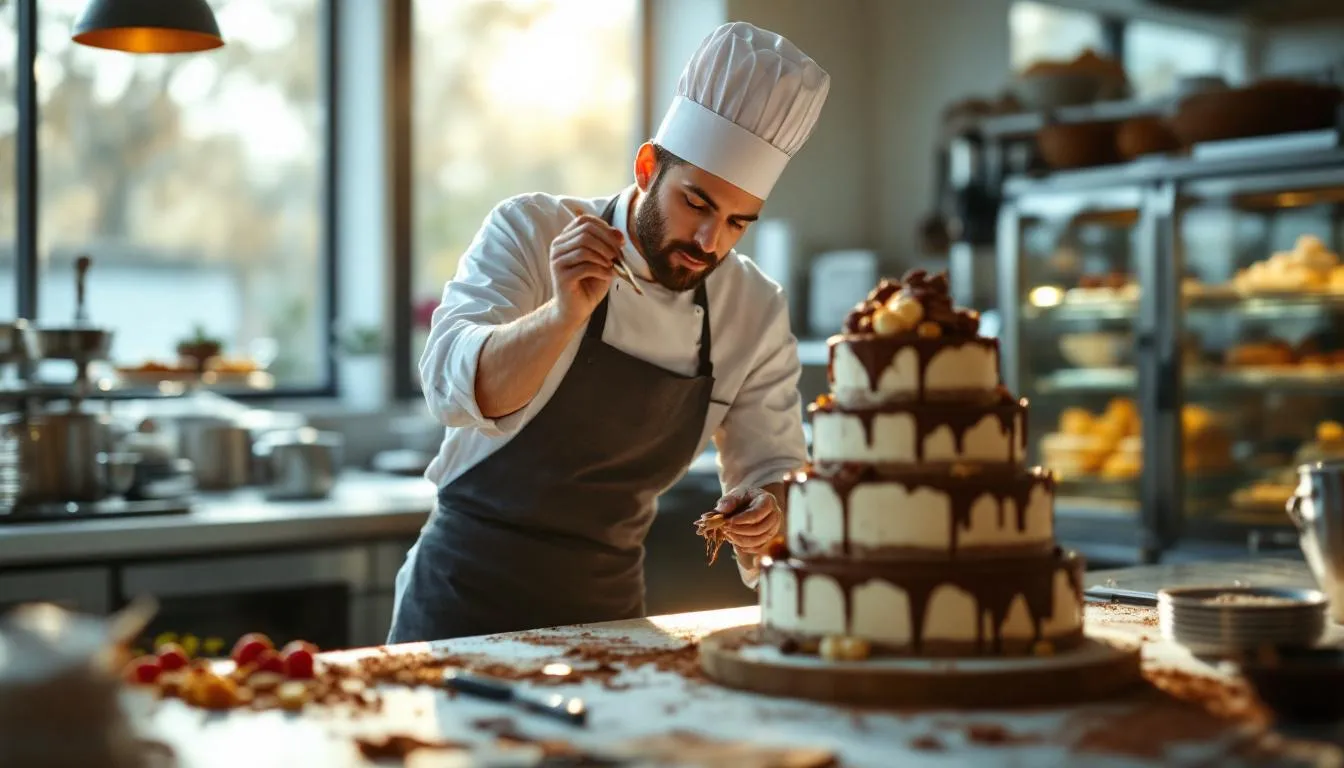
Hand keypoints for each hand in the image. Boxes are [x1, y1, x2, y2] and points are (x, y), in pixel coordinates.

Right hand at [549, 210, 624, 327]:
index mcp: (566, 238)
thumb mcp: (602, 260)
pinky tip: (608, 276)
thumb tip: (618, 234)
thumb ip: (608, 245)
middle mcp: (558, 247)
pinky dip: (602, 270)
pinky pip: (585, 267)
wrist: (576, 309)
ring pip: (584, 247)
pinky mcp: (561, 276)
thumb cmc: (590, 283)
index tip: (620, 242)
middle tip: (619, 256)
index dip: (604, 227)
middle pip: (585, 232)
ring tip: (613, 267)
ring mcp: (557, 261)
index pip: (584, 220)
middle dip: (607, 242)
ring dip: (605, 256)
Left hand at [713, 487, 781, 556]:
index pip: (756, 514)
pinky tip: (735, 541)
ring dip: (741, 540)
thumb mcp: (735, 494)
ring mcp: (774, 527)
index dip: (741, 520)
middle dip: (739, 531)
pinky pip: (759, 547)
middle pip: (759, 529)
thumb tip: (722, 510)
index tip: (727, 522)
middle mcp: (775, 514)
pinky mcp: (769, 537)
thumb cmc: (743, 498)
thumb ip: (728, 501)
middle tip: (724, 528)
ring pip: (759, 540)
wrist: (749, 502)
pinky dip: (746, 547)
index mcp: (768, 501)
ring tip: (728, 534)